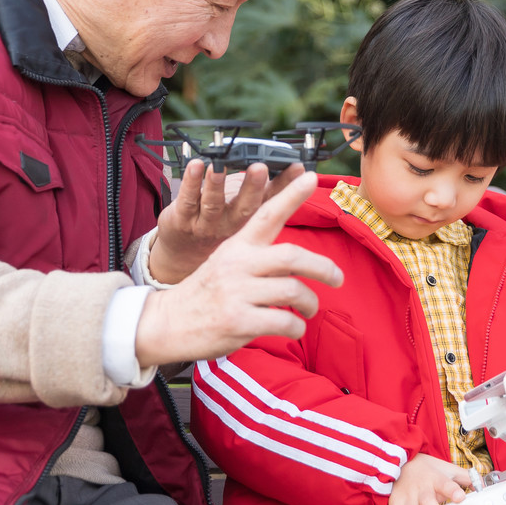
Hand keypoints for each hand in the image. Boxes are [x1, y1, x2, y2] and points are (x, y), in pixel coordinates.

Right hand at [133, 171, 340, 366]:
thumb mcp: (225, 263)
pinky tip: (292, 327)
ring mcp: (237, 294)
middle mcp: (238, 265)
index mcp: (237, 247)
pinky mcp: (238, 322)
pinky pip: (285, 323)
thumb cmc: (206, 293)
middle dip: (324, 268)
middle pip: (293, 257)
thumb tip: (298, 263)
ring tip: (309, 308)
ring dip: (311, 303)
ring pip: (294, 292)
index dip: (290, 195)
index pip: (266, 214)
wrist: (167, 322)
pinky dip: (296, 327)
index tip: (309, 177)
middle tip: (338, 278)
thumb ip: (258, 258)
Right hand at [389, 456, 473, 504]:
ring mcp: (406, 500)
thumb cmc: (427, 470)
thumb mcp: (447, 469)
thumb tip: (482, 486)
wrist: (399, 464)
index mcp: (435, 479)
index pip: (445, 484)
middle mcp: (420, 490)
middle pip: (427, 504)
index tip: (460, 498)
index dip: (452, 490)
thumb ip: (465, 478)